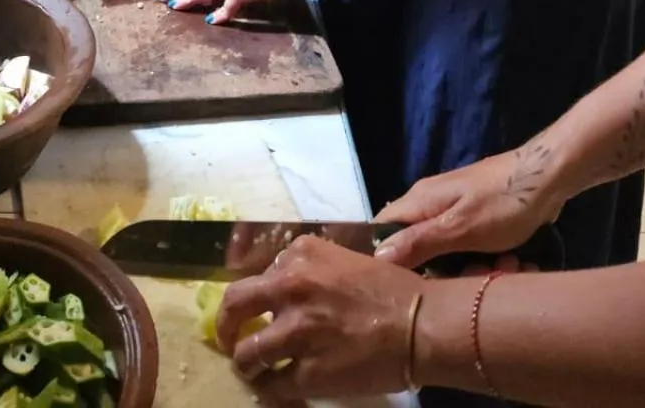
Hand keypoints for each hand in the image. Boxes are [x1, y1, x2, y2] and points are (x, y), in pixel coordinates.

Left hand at [217, 236, 429, 399]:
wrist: (420, 325)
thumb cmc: (391, 289)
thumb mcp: (344, 259)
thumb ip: (309, 269)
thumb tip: (282, 286)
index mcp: (300, 256)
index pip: (256, 274)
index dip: (254, 295)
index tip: (253, 308)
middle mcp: (290, 288)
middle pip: (234, 305)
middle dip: (224, 326)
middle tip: (227, 338)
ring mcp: (295, 332)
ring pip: (247, 353)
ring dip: (246, 363)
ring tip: (253, 369)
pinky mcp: (306, 373)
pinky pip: (272, 386)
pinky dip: (269, 390)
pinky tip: (274, 389)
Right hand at [372, 142, 564, 268]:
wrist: (548, 177)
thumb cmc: (502, 204)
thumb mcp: (460, 229)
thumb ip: (419, 242)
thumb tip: (377, 258)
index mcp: (419, 201)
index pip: (382, 230)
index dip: (387, 260)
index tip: (404, 288)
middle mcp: (430, 203)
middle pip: (418, 247)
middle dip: (443, 271)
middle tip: (472, 279)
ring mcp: (455, 209)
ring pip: (448, 251)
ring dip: (472, 267)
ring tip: (502, 270)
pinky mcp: (476, 217)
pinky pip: (469, 246)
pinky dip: (486, 258)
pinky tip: (510, 262)